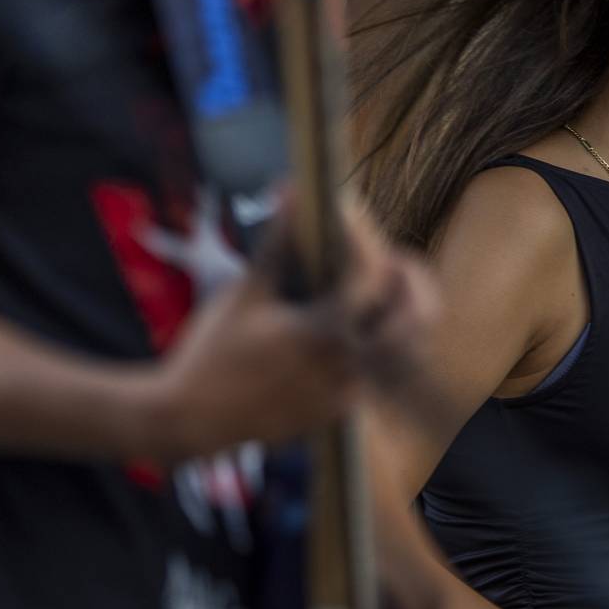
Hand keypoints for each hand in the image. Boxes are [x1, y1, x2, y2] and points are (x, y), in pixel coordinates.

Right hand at [138, 200, 435, 462]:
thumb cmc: (212, 352)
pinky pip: (378, 375)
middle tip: (397, 261)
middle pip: (416, 318)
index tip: (353, 217)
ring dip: (400, 316)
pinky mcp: (342, 411)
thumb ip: (279, 242)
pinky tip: (354, 325)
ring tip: (380, 290)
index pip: (374, 274)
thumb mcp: (246, 291)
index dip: (368, 237)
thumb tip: (292, 190)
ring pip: (404, 350)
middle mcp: (349, 365)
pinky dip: (377, 346)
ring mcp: (349, 392)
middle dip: (415, 282)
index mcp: (326, 330)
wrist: (193, 418)